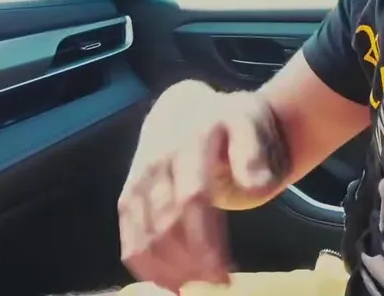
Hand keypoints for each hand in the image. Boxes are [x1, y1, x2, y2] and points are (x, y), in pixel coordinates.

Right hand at [118, 83, 287, 291]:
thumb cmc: (225, 119)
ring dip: (167, 269)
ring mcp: (138, 178)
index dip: (204, 243)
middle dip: (190, 263)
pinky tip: (165, 282)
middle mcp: (157, 162)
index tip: (224, 275)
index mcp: (190, 142)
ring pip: (144, 234)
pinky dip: (142, 263)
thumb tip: (256, 186)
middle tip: (216, 284)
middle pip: (166, 224)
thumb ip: (252, 151)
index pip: (192, 200)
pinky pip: (128, 232)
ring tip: (195, 286)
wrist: (183, 106)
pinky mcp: (128, 192)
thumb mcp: (248, 121)